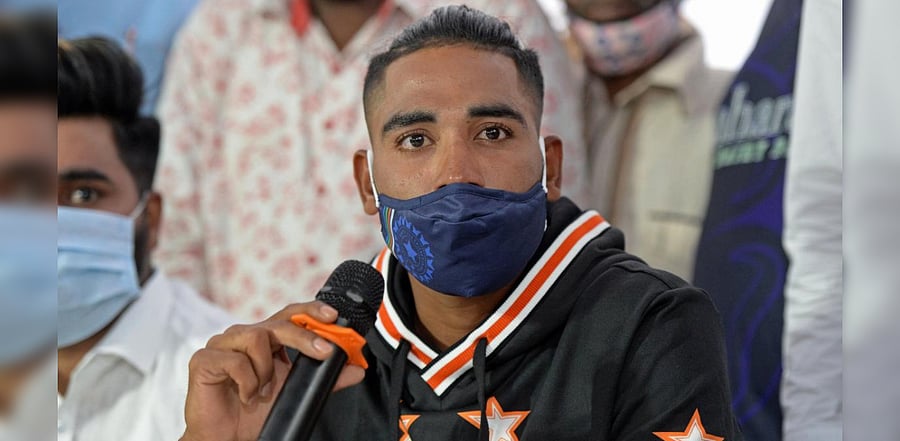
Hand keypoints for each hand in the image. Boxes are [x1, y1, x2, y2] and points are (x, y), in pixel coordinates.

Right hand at [180, 301, 365, 440]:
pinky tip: (244, 396)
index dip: (310, 311)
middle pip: (277, 323)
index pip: (289, 315)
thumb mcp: (295, 393)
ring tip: (261, 390)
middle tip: (324, 353)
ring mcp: (221, 344)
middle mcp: (242, 335)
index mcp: (263, 338)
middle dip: (304, 337)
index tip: (333, 316)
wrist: (224, 437)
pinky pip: (235, 361)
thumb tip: (357, 370)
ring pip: (256, 337)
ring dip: (266, 369)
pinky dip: (247, 382)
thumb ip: (325, 380)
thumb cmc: (253, 412)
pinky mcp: (204, 359)